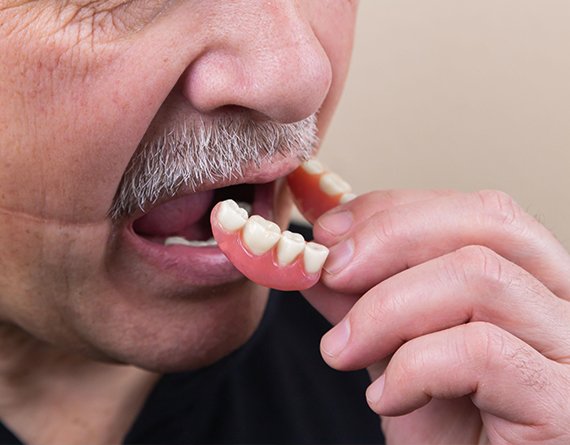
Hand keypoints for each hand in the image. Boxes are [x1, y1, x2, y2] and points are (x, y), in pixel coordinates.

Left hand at [302, 189, 569, 443]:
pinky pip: (483, 352)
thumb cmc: (451, 433)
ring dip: (386, 308)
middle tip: (330, 271)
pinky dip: (413, 367)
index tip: (330, 234)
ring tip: (341, 350)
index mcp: (533, 281)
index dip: (393, 210)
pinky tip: (384, 399)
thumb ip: (366, 299)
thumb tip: (317, 257)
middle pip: (486, 222)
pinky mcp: (566, 406)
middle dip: (388, 237)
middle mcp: (568, 304)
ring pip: (480, 276)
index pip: (474, 210)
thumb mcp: (398, 350)